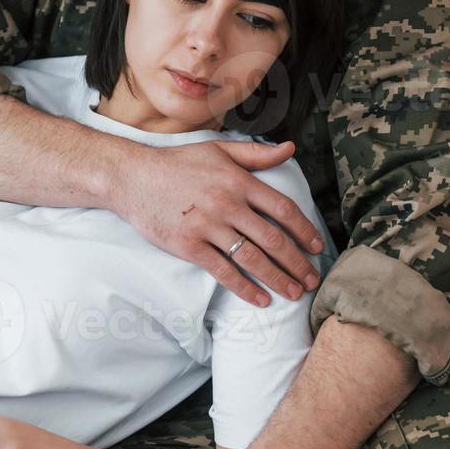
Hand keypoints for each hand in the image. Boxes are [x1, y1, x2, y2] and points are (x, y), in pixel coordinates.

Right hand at [111, 140, 324, 307]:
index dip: (305, 230)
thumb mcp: (218, 150)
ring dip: (278, 278)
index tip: (317, 247)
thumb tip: (290, 148)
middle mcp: (228, 204)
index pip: (283, 209)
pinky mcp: (189, 246)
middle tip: (312, 280)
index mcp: (239, 181)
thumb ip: (256, 154)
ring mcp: (208, 226)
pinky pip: (223, 271)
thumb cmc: (177, 163)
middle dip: (297, 263)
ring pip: (252, 258)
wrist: (133, 178)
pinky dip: (245, 288)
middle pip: (273, 239)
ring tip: (294, 293)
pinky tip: (260, 300)